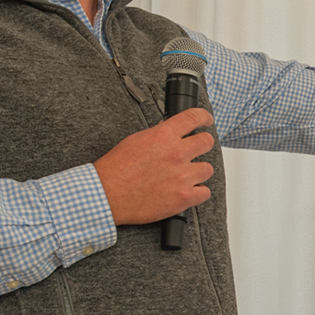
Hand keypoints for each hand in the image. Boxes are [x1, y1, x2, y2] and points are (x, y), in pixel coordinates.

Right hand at [93, 109, 216, 223]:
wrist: (108, 195)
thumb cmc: (116, 170)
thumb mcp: (135, 141)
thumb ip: (158, 135)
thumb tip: (169, 131)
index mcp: (163, 136)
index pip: (193, 118)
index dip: (204, 117)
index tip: (206, 120)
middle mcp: (176, 154)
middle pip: (206, 142)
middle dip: (202, 144)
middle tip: (196, 150)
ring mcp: (182, 176)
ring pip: (207, 169)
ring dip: (198, 172)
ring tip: (185, 175)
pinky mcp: (184, 197)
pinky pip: (205, 192)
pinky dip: (197, 192)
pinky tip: (187, 191)